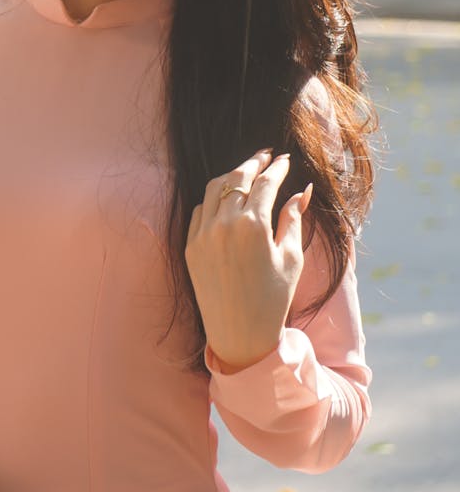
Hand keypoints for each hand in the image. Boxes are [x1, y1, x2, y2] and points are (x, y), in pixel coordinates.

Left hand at [185, 148, 312, 372]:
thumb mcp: (291, 258)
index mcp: (253, 225)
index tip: (285, 160)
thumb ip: (293, 219)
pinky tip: (225, 197)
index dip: (277, 168)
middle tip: (266, 155)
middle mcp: (223, 224)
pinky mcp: (190, 247)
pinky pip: (199, 210)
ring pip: (214, 188)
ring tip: (247, 171)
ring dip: (231, 175)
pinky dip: (213, 198)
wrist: (240, 336)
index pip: (265, 182)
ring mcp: (202, 235)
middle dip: (253, 162)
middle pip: (237, 177)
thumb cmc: (274, 299)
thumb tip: (301, 190)